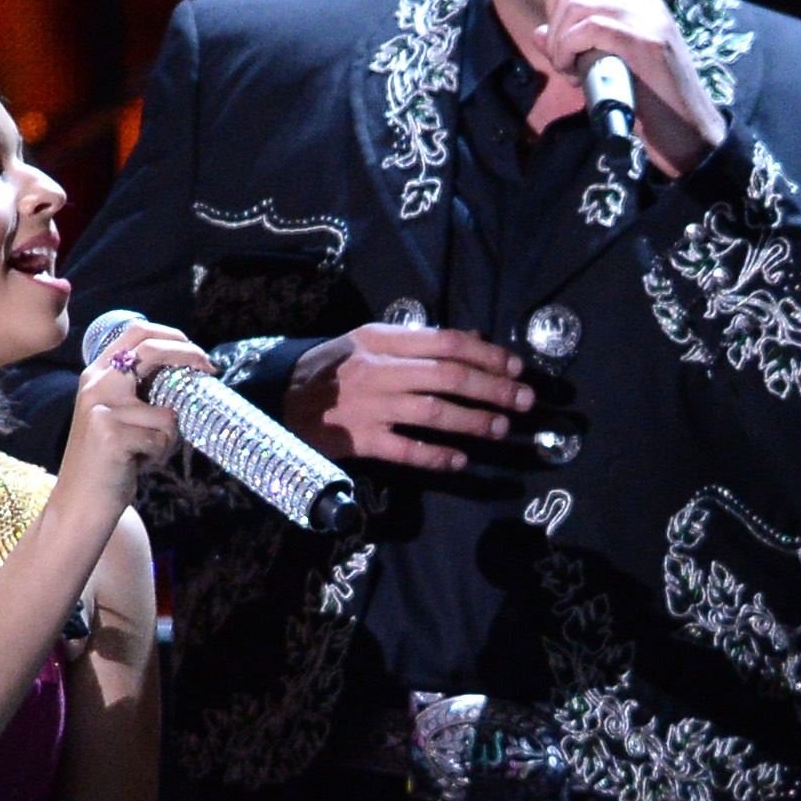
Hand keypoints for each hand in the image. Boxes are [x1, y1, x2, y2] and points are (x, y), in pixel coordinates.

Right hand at [50, 332, 186, 523]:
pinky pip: (161, 439)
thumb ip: (142, 391)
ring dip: (169, 438)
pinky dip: (159, 455)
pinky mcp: (110, 435)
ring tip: (147, 453)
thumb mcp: (120, 416)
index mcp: (98, 374)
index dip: (172, 336)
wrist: (79, 503)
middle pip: (151, 350)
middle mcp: (96, 384)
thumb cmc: (111, 461)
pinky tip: (138, 465)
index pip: (137, 332)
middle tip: (210, 369)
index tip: (197, 352)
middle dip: (189, 355)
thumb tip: (191, 371)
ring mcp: (101, 409)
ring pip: (166, 412)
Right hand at [284, 322, 529, 471]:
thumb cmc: (330, 371)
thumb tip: (473, 339)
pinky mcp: (359, 440)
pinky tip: (460, 461)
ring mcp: (369, 406)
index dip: (487, 354)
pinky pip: (406, 449)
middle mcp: (377, 369)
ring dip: (473, 420)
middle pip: (448, 375)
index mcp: (380, 340)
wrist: (275, 400)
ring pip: (433, 411)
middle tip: (525, 401)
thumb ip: (416, 342)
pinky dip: (436, 456)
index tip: (516, 367)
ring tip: (501, 428)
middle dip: (493, 388)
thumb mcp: (367, 344)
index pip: (446, 341)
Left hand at [537, 0, 727, 175]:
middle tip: (563, 64)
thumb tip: (539, 33)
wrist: (692, 135)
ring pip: (577, 6)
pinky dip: (568, 50)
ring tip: (569, 72)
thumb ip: (576, 47)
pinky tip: (573, 74)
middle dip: (555, 27)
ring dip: (559, 42)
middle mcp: (645, 3)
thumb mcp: (607, 69)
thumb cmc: (653, 108)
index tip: (560, 39)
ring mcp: (647, 19)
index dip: (558, 0)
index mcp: (640, 3)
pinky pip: (589, 28)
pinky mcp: (645, 42)